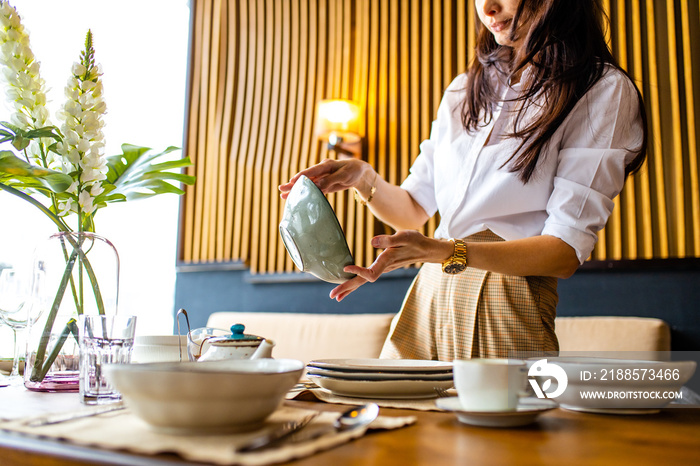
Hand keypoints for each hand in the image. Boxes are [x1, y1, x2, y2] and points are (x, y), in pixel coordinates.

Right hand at [279, 158, 370, 199]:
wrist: (360, 173)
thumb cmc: (353, 171)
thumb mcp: (344, 175)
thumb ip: (330, 180)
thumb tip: (317, 186)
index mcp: (326, 165)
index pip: (311, 172)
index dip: (301, 177)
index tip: (292, 181)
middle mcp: (322, 171)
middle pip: (305, 178)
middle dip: (293, 184)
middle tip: (281, 189)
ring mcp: (322, 178)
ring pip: (307, 184)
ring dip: (296, 190)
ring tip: (283, 195)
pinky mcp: (325, 185)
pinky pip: (313, 189)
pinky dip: (305, 193)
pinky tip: (296, 197)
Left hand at [329, 230, 452, 300]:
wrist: (425, 249)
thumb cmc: (415, 241)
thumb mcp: (403, 236)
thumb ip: (388, 239)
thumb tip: (372, 242)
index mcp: (387, 261)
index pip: (370, 273)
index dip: (358, 272)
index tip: (345, 268)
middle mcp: (383, 268)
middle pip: (362, 282)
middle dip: (347, 288)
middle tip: (332, 296)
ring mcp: (382, 269)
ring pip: (363, 282)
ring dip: (349, 288)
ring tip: (336, 297)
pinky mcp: (382, 267)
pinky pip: (366, 278)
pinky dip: (355, 283)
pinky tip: (349, 286)